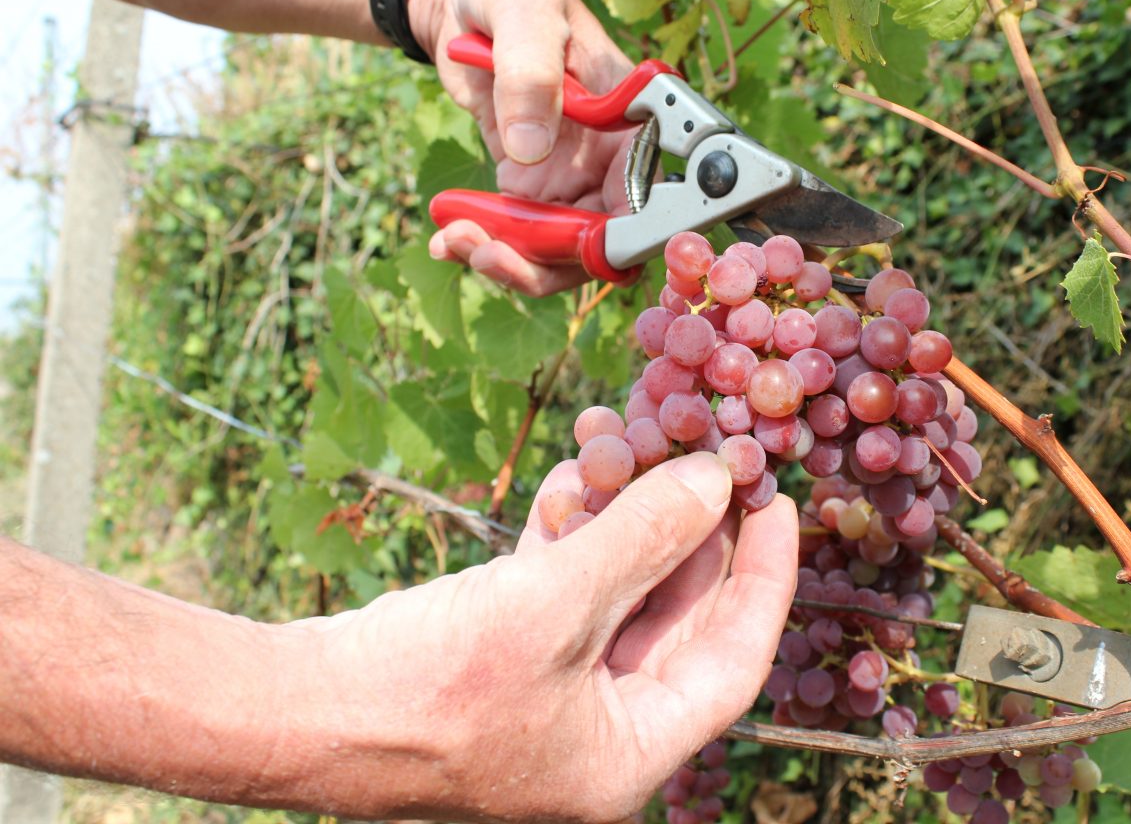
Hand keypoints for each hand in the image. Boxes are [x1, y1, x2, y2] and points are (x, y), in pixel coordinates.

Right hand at [288, 452, 797, 821]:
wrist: (290, 713)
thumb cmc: (425, 687)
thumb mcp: (551, 606)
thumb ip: (642, 540)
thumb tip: (716, 481)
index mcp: (628, 755)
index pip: (732, 661)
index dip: (765, 576)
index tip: (779, 501)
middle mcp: (598, 732)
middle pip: (676, 617)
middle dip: (686, 528)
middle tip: (707, 452)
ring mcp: (549, 694)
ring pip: (616, 592)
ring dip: (622, 515)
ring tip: (627, 435)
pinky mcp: (503, 657)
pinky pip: (562, 587)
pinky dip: (571, 532)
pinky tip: (576, 470)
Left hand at [409, 0, 635, 295]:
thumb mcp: (523, 15)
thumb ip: (530, 75)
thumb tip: (530, 150)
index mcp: (630, 123)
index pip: (644, 201)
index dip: (616, 240)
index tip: (567, 253)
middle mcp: (607, 161)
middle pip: (597, 245)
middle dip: (544, 262)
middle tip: (486, 254)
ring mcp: (568, 179)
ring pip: (555, 252)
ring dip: (508, 262)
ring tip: (456, 241)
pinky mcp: (529, 187)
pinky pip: (517, 238)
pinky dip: (484, 247)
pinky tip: (448, 238)